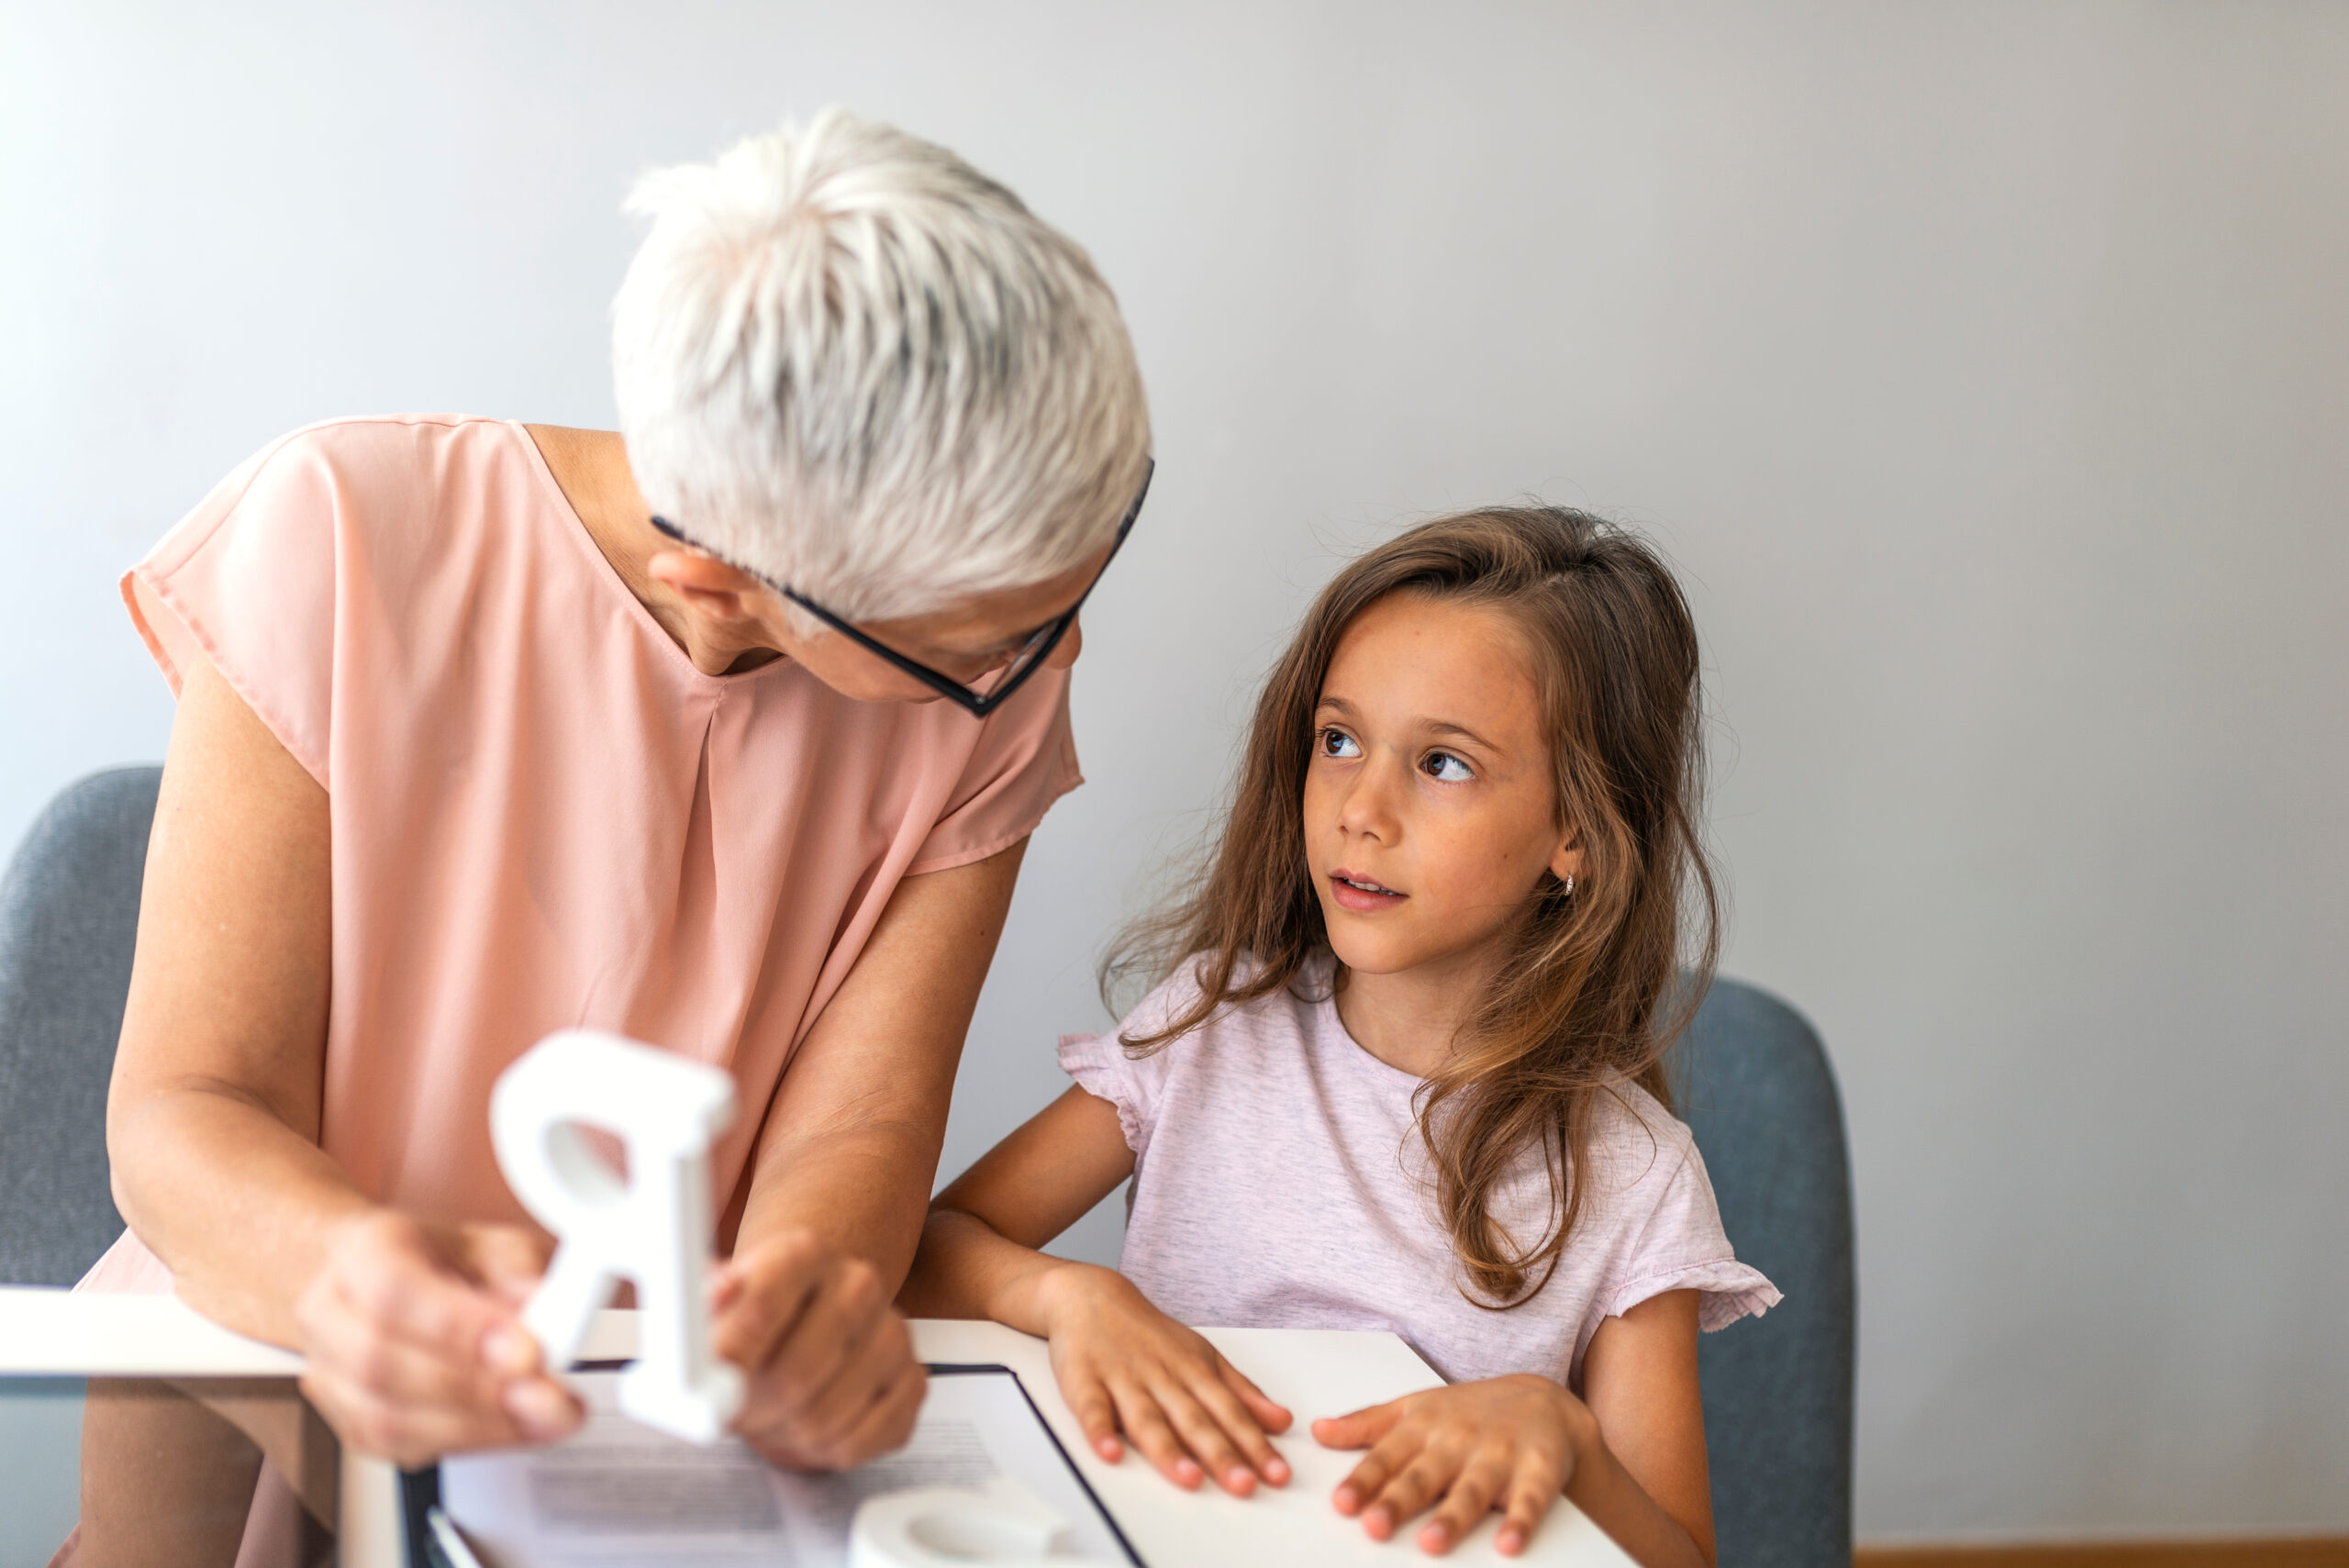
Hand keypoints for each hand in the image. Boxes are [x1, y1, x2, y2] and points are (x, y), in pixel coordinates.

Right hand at [293, 1209, 579, 1466]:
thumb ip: (518, 1270)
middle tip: (548, 1395)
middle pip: (382, 1364)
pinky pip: (400, 1449)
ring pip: (386, 1418)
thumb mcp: (489, 1243)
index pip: (394, 1293)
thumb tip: (549, 1308)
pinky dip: (467, 1443)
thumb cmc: (435, 1261)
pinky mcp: (351, 1425)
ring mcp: (331, 1375)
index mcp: (364, 1254)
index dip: (461, 1328)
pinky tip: (516, 1429)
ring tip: (545, 1417)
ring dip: (478, 1426)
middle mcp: (330, 1315)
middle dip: (478, 1388)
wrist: (379, 1286)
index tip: (526, 1351)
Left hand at [713, 1228, 925, 1470]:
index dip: (728, 1358)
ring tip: (775, 1413)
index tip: (709, 1384)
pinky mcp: (913, 1382)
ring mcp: (893, 1333)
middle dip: (753, 1410)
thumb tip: (716, 1295)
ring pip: (823, 1419)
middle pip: (793, 1377)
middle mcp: (858, 1284)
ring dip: (786, 1434)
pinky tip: (814, 1425)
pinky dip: (824, 1450)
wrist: (799, 1340)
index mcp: (804, 1254)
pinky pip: (859, 1443)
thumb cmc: (753, 1330)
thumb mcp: (712, 1311)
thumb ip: (702, 1306)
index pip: (761, 1306)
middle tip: (734, 1410)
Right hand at [1036, 1263, 1291, 1495]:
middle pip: (1194, 1420)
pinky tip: (1110, 1453)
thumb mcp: (1203, 1356)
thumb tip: (1281, 1421)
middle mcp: (1163, 1377)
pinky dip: (1100, 1431)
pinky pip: (1092, 1409)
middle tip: (1244, 1485)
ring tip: (1189, 1477)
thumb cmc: (1150, 1336)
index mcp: (1194, 1372)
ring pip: (1148, 1419)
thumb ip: (1241, 1392)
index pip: (1230, 1413)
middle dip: (1220, 1454)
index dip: (1255, 1445)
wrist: (1091, 1297)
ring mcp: (1123, 1379)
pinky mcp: (1085, 1381)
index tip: (1277, 1474)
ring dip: (1168, 1450)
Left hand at [1315, 1374, 1590, 1556]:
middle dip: (1399, 1501)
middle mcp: (1458, 1441)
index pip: (1387, 1457)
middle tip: (1374, 1526)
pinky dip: (1521, 1520)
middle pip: (1424, 1476)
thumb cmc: (1471, 1411)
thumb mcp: (1416, 1407)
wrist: (1544, 1400)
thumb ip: (1367, 1424)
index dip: (1364, 1481)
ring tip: (1432, 1544)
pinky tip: (1509, 1544)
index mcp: (1424, 1427)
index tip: (1342, 1504)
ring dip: (1453, 1517)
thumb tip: (1318, 1431)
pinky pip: (1530, 1499)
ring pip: (1472, 1490)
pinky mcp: (1539, 1470)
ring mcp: (1499, 1455)